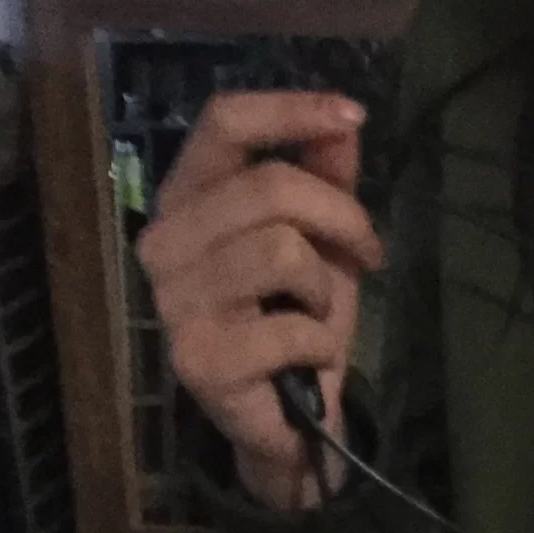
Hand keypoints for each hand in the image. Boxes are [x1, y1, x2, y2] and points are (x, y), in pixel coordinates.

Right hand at [136, 90, 384, 512]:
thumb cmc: (296, 322)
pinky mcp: (199, 360)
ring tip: (316, 314)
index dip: (290, 109)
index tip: (354, 114)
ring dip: (324, 287)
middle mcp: (164, 242)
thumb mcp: (321, 244)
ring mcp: (174, 303)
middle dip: (341, 216)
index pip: (223, 123)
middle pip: (269, 187)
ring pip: (280, 250)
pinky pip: (290, 327)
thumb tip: (344, 123)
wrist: (289, 423)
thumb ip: (326, 181)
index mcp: (187, 199)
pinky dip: (320, 343)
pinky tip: (307, 360)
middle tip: (369, 250)